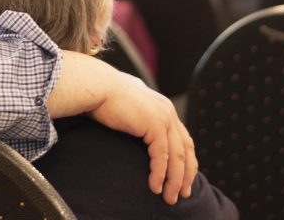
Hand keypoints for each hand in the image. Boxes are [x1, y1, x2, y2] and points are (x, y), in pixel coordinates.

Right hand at [46, 52, 197, 203]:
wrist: (98, 86)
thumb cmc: (105, 98)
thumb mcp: (129, 109)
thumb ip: (137, 119)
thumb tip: (134, 128)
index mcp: (164, 109)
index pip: (183, 139)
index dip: (186, 161)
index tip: (183, 180)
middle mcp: (168, 112)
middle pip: (186, 149)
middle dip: (186, 174)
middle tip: (183, 194)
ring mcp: (164, 118)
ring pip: (177, 156)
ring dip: (174, 180)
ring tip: (169, 198)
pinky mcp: (154, 125)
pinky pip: (161, 157)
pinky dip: (160, 174)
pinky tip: (155, 187)